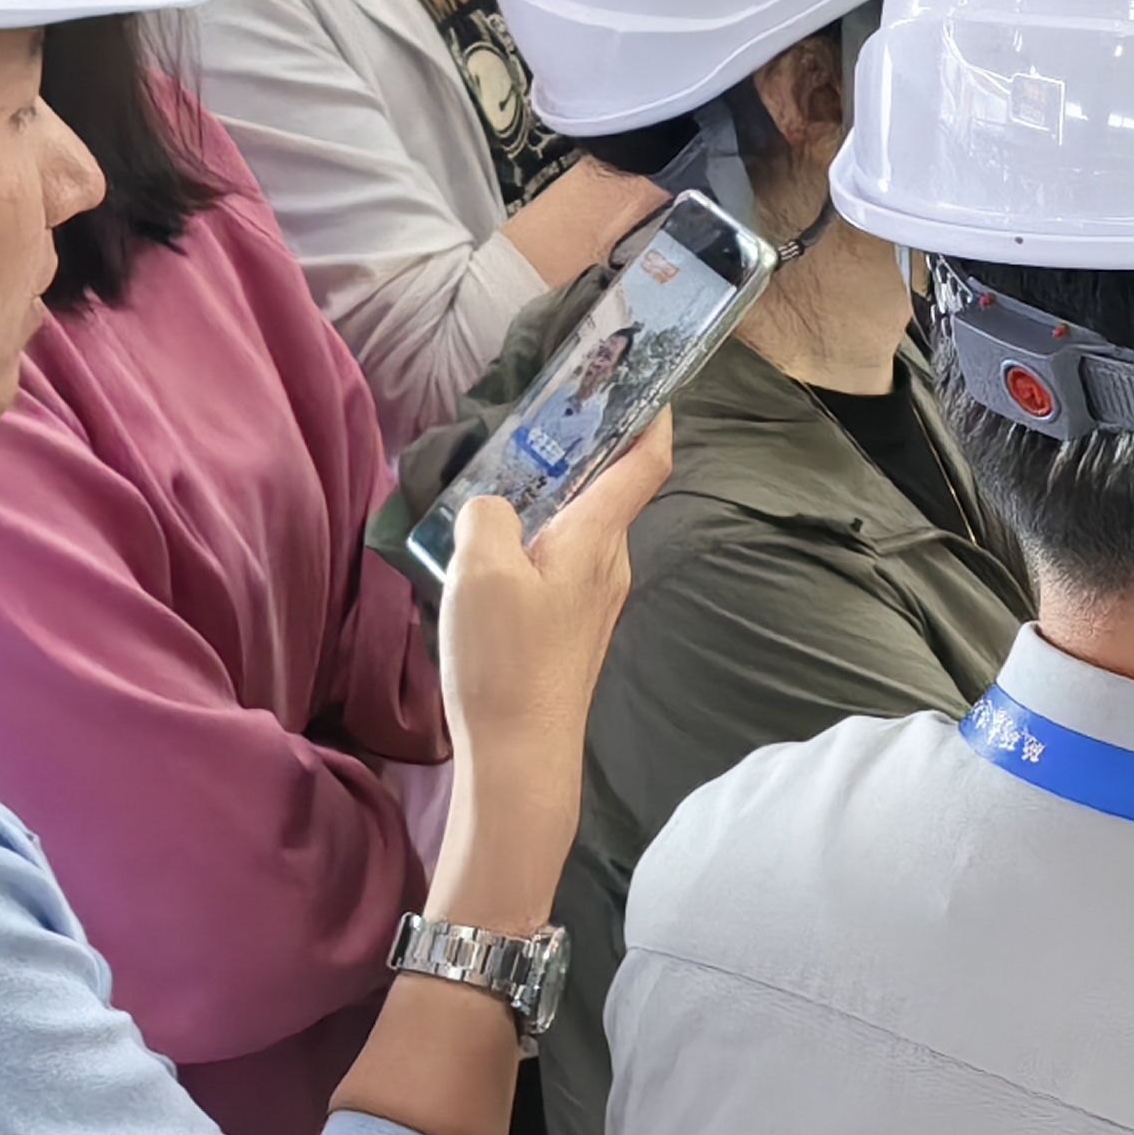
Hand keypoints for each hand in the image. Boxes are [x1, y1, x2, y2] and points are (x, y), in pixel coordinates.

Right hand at [433, 413, 671, 892]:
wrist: (521, 758)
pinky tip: (494, 544)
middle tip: (540, 413)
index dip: (652, 414)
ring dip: (551, 495)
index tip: (648, 376)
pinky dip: (537, 536)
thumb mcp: (481, 569)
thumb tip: (493, 506)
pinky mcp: (571, 629)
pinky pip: (561, 561)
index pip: (645, 462)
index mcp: (599, 538)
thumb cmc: (507, 661)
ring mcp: (594, 600)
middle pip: (608, 489)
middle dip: (583, 447)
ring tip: (503, 473)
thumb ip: (487, 515)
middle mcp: (610, 564)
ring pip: (580, 527)